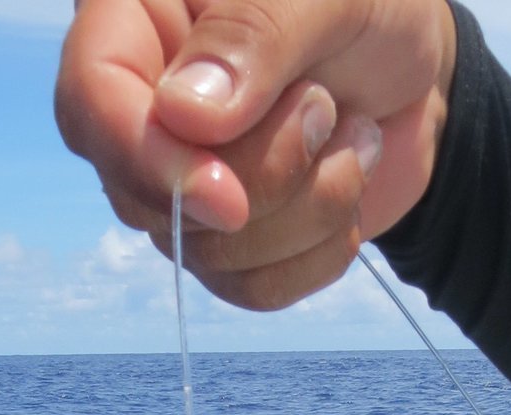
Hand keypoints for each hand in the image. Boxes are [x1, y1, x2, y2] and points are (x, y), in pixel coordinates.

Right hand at [54, 0, 456, 309]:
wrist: (418, 67)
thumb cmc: (367, 3)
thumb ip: (255, 33)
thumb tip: (183, 118)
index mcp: (138, 19)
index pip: (92, 99)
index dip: (150, 163)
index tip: (229, 199)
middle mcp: (144, 108)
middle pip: (150, 199)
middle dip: (261, 180)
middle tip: (325, 106)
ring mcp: (183, 183)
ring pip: (209, 255)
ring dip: (307, 211)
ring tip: (353, 132)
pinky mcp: (232, 241)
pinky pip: (253, 288)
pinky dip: (319, 254)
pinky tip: (348, 184)